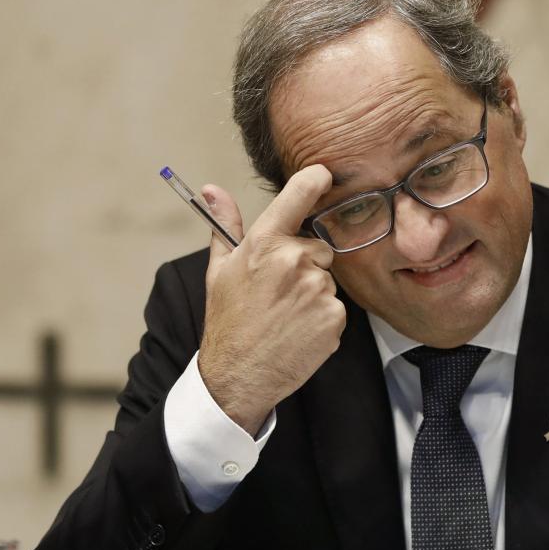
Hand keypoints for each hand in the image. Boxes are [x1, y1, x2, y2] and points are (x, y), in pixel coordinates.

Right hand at [196, 166, 343, 434]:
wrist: (238, 375)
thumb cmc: (228, 320)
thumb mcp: (220, 269)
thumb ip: (225, 226)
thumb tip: (212, 190)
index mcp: (265, 243)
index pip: (300, 194)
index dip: (316, 179)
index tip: (324, 175)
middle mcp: (294, 261)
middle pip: (319, 246)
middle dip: (306, 262)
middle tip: (279, 289)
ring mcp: (317, 290)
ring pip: (327, 278)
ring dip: (313, 291)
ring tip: (286, 314)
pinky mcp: (334, 317)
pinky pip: (336, 306)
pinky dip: (322, 316)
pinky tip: (299, 329)